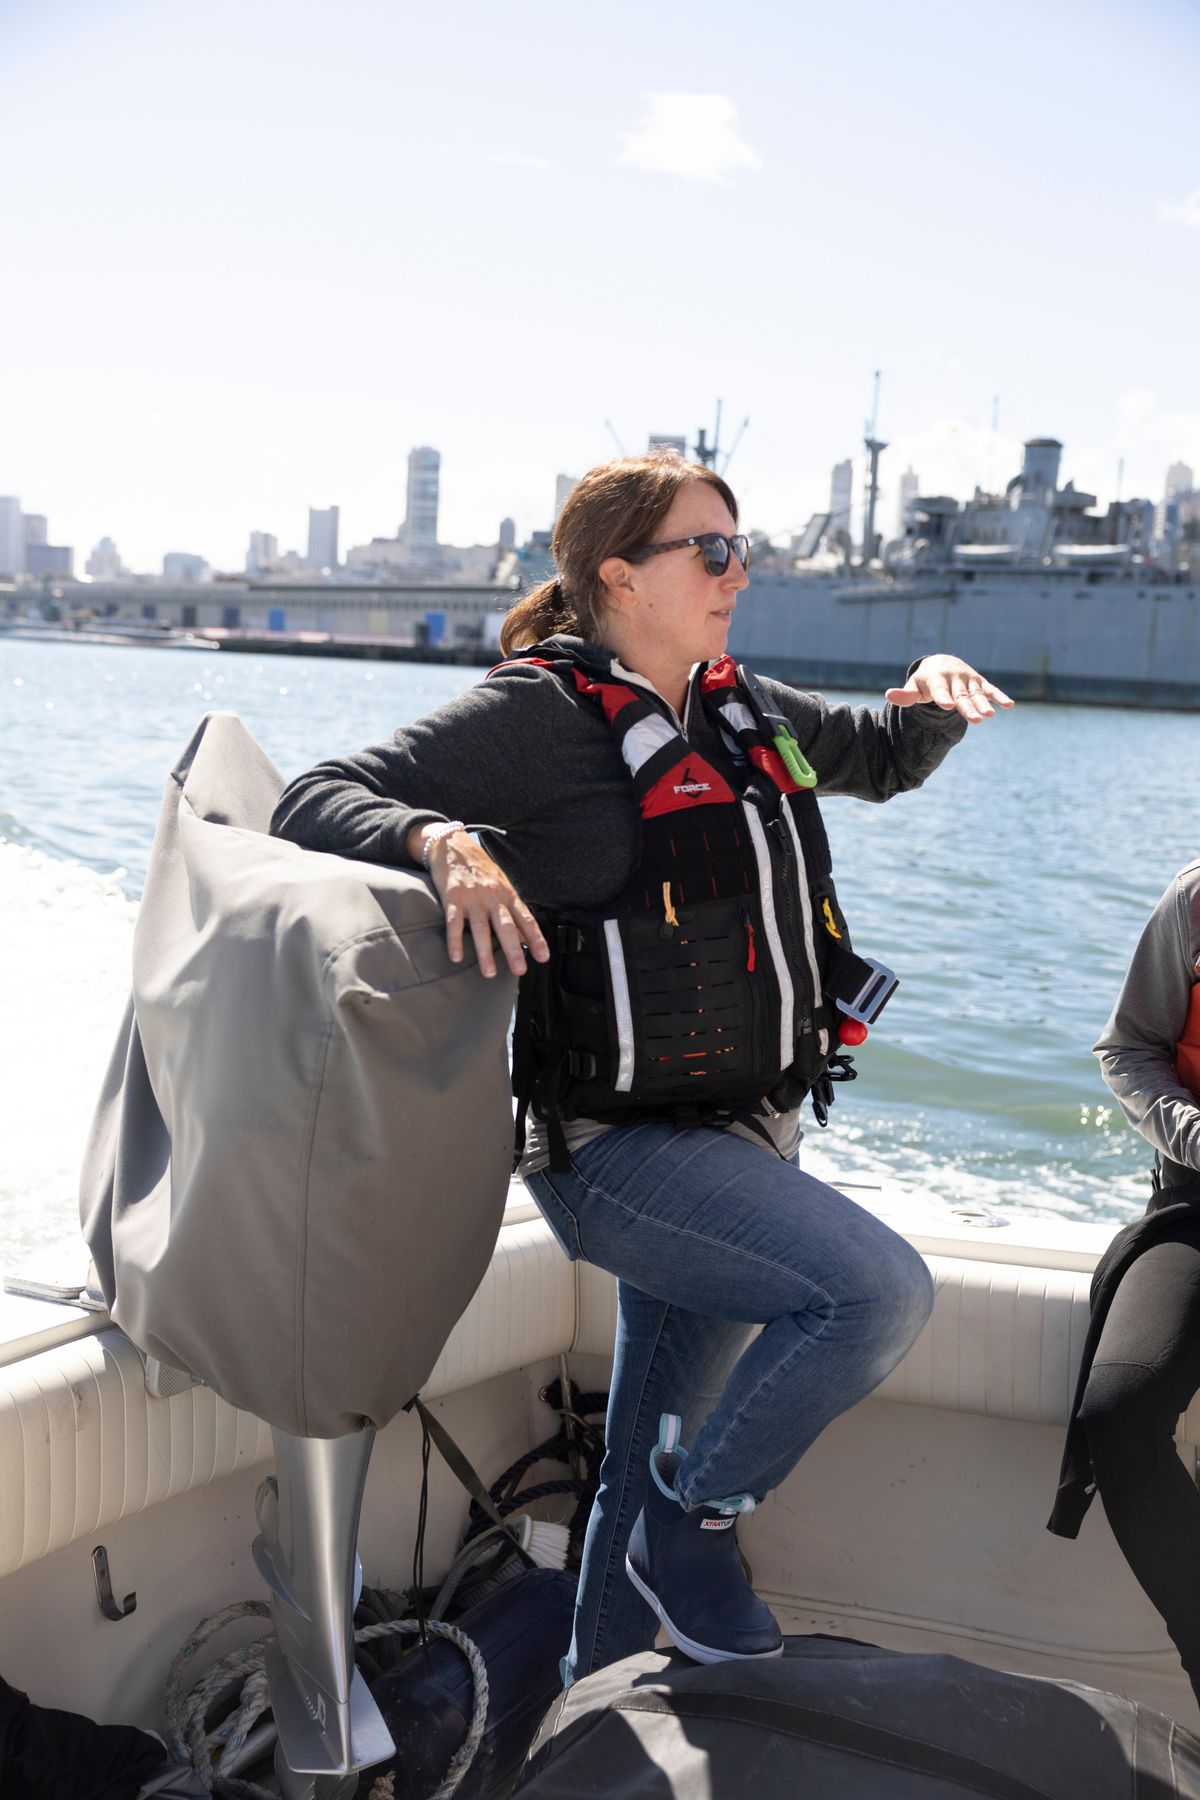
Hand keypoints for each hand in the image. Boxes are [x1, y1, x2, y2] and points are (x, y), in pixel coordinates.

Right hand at [419, 829, 549, 978]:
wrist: (453, 845)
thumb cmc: (480, 869)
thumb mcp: (501, 885)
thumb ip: (510, 910)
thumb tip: (522, 937)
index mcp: (507, 894)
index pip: (525, 919)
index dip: (536, 938)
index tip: (543, 958)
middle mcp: (492, 896)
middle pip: (505, 926)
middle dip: (513, 950)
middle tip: (520, 970)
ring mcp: (472, 897)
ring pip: (481, 928)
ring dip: (485, 952)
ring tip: (489, 973)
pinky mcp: (452, 897)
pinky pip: (454, 921)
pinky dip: (455, 940)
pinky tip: (456, 957)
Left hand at [885, 655, 1014, 723]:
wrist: (941, 663)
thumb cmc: (925, 681)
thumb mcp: (914, 686)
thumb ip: (905, 694)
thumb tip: (888, 695)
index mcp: (937, 678)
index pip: (940, 690)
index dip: (943, 697)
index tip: (947, 706)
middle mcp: (954, 677)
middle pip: (961, 696)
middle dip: (968, 707)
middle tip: (976, 720)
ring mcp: (968, 679)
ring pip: (976, 694)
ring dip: (984, 704)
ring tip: (989, 716)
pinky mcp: (979, 682)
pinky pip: (990, 690)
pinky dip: (999, 696)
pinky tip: (1009, 705)